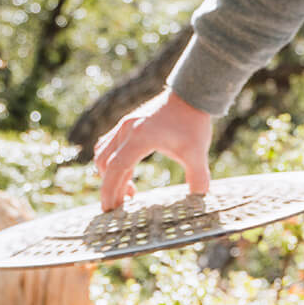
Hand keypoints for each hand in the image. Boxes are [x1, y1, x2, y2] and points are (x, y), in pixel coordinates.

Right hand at [94, 88, 212, 210]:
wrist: (190, 95)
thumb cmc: (193, 123)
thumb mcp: (197, 152)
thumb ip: (198, 177)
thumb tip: (199, 199)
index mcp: (139, 138)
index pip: (116, 168)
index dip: (110, 190)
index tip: (109, 209)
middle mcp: (126, 130)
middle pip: (106, 163)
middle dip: (109, 188)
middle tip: (118, 208)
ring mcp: (124, 125)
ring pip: (104, 153)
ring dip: (110, 175)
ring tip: (130, 193)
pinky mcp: (128, 123)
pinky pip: (109, 144)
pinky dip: (111, 161)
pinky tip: (125, 172)